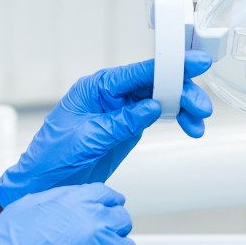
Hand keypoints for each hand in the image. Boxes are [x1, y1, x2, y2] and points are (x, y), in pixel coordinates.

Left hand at [0, 52, 211, 209]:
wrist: (44, 183)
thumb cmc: (53, 156)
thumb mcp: (88, 138)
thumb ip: (121, 122)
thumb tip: (152, 107)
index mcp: (96, 86)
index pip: (138, 71)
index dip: (169, 66)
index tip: (194, 61)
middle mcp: (111, 94)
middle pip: (154, 83)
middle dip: (181, 91)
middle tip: (201, 106)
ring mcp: (121, 110)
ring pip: (161, 99)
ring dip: (183, 108)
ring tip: (198, 124)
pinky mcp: (128, 127)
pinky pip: (157, 116)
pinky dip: (176, 120)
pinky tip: (189, 127)